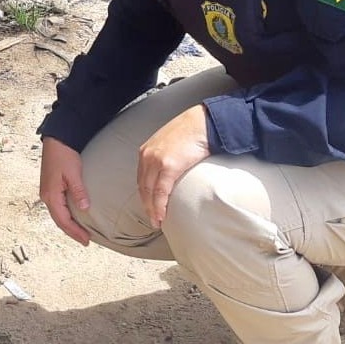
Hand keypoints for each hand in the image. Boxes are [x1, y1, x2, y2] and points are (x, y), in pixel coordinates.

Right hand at [39, 137, 91, 245]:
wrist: (56, 140)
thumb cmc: (64, 155)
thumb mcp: (74, 173)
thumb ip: (79, 191)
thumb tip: (85, 209)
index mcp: (51, 195)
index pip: (64, 220)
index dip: (75, 232)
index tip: (86, 240)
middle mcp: (46, 197)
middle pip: (59, 221)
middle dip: (72, 232)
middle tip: (85, 241)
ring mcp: (47, 193)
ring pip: (58, 215)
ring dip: (68, 225)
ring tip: (80, 233)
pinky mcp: (50, 188)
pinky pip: (58, 207)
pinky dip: (66, 216)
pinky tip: (74, 217)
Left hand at [137, 105, 209, 227]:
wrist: (203, 122)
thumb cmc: (192, 131)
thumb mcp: (171, 142)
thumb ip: (166, 155)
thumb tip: (170, 170)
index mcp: (146, 150)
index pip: (141, 178)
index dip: (145, 195)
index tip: (149, 206)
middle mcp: (147, 155)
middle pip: (142, 187)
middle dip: (146, 205)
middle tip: (152, 219)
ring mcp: (156, 160)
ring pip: (149, 192)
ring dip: (152, 210)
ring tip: (157, 221)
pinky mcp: (168, 166)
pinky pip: (161, 192)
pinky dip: (160, 206)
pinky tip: (162, 215)